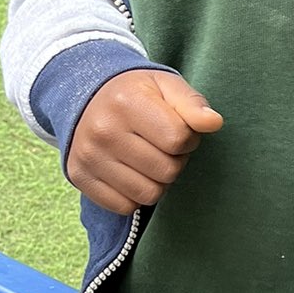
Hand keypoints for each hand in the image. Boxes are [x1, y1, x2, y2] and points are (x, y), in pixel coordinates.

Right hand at [67, 70, 222, 215]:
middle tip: (162, 146)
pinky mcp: (80, 177)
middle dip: (175, 161)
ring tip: (148, 159)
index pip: (178, 140)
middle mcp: (103, 130)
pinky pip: (125, 206)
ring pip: (149, 194)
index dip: (188, 139)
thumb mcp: (166, 86)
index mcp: (126, 102)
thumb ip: (192, 103)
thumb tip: (214, 122)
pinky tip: (131, 172)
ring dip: (158, 181)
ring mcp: (88, 156)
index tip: (179, 131)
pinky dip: (135, 195)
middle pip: (167, 171)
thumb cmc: (136, 94)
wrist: (86, 96)